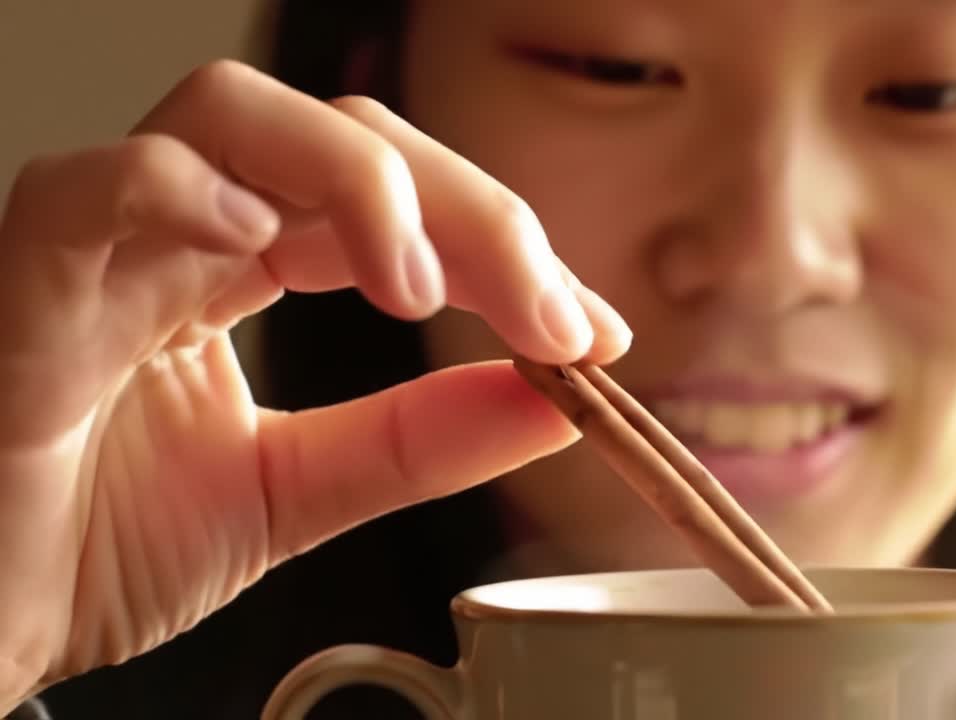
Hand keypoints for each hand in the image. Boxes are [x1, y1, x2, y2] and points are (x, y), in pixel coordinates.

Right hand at [0, 60, 630, 712]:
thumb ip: (418, 443)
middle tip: (551, 311)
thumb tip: (551, 402)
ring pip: (235, 117)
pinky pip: (93, 188)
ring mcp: (102, 243)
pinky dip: (186, 194)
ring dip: (362, 183)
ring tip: (425, 286)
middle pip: (346, 138)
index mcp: (242, 266)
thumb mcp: (295, 492)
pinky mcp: (24, 282)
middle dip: (472, 212)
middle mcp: (182, 231)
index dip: (504, 250)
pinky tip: (263, 243)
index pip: (397, 203)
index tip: (590, 329)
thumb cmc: (92, 546)